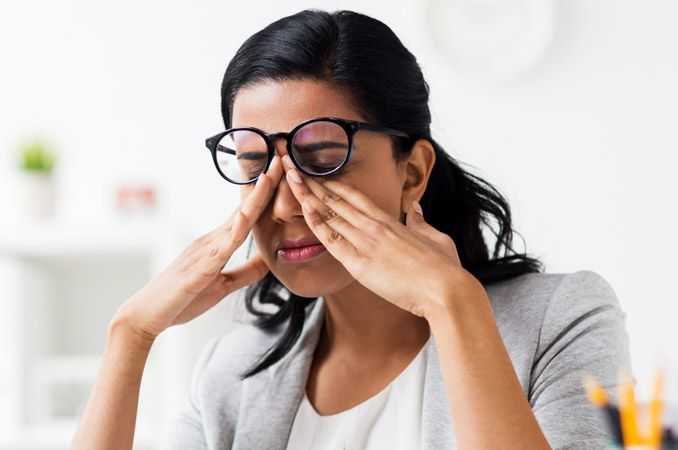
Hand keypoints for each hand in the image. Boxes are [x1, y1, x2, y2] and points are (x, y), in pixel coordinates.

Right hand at [111, 155, 284, 342]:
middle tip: (283, 158)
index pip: (247, 214)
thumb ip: (245, 272)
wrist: (146, 315)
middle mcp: (212, 240)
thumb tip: (268, 261)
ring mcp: (205, 251)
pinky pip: (220, 248)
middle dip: (265, 185)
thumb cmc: (181, 299)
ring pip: (236, 221)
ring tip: (270, 176)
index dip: (266, 194)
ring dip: (254, 198)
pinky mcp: (200, 269)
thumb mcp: (222, 285)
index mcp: (218, 243)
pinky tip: (245, 217)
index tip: (283, 174)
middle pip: (245, 208)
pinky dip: (234, 231)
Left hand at [281, 154, 465, 319]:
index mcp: (391, 221)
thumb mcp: (435, 237)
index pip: (356, 198)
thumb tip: (416, 208)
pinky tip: (304, 209)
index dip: (335, 185)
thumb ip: (421, 221)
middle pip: (338, 201)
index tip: (319, 175)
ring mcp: (366, 243)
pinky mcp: (360, 264)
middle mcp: (375, 227)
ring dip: (309, 196)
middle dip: (314, 184)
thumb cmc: (444, 267)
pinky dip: (317, 224)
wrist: (446, 290)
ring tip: (290, 178)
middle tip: (294, 167)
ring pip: (331, 215)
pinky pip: (332, 241)